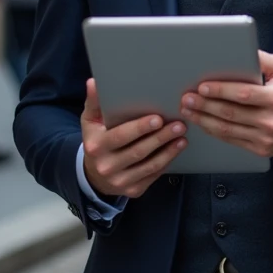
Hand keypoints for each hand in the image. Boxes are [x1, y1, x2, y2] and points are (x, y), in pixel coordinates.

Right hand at [81, 78, 186, 198]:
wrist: (94, 174)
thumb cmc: (97, 139)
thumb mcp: (91, 121)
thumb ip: (94, 102)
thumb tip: (94, 82)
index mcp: (96, 146)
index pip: (120, 136)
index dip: (140, 128)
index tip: (158, 119)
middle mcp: (107, 166)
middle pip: (138, 152)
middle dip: (160, 138)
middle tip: (179, 124)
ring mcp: (120, 181)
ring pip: (149, 166)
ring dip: (168, 150)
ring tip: (182, 136)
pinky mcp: (133, 190)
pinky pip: (153, 175)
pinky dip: (167, 162)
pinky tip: (176, 149)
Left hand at [180, 51, 272, 157]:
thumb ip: (263, 59)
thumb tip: (242, 50)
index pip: (243, 95)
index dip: (220, 91)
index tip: (202, 87)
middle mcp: (271, 120)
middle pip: (231, 113)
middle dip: (205, 105)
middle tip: (187, 98)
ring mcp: (265, 138)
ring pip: (227, 130)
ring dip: (204, 119)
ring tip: (189, 110)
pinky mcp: (261, 149)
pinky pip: (232, 141)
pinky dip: (215, 131)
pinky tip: (203, 123)